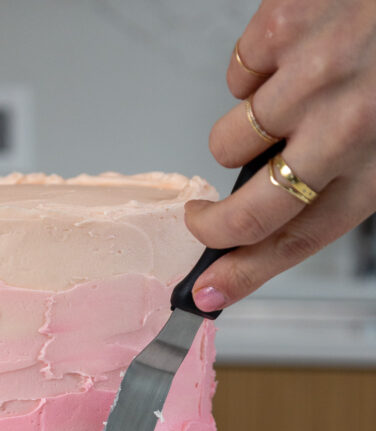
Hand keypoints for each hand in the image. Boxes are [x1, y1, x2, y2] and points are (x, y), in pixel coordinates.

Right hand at [184, 0, 375, 312]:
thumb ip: (335, 186)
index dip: (245, 273)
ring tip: (287, 100)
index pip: (296, 241)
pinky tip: (292, 56)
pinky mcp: (284, 26)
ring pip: (228, 141)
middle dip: (211, 225)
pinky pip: (237, 75)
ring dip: (246, 130)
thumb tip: (256, 231)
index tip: (211, 290)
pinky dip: (255, 70)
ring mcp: (310, 76)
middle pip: (249, 211)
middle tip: (200, 218)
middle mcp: (345, 128)